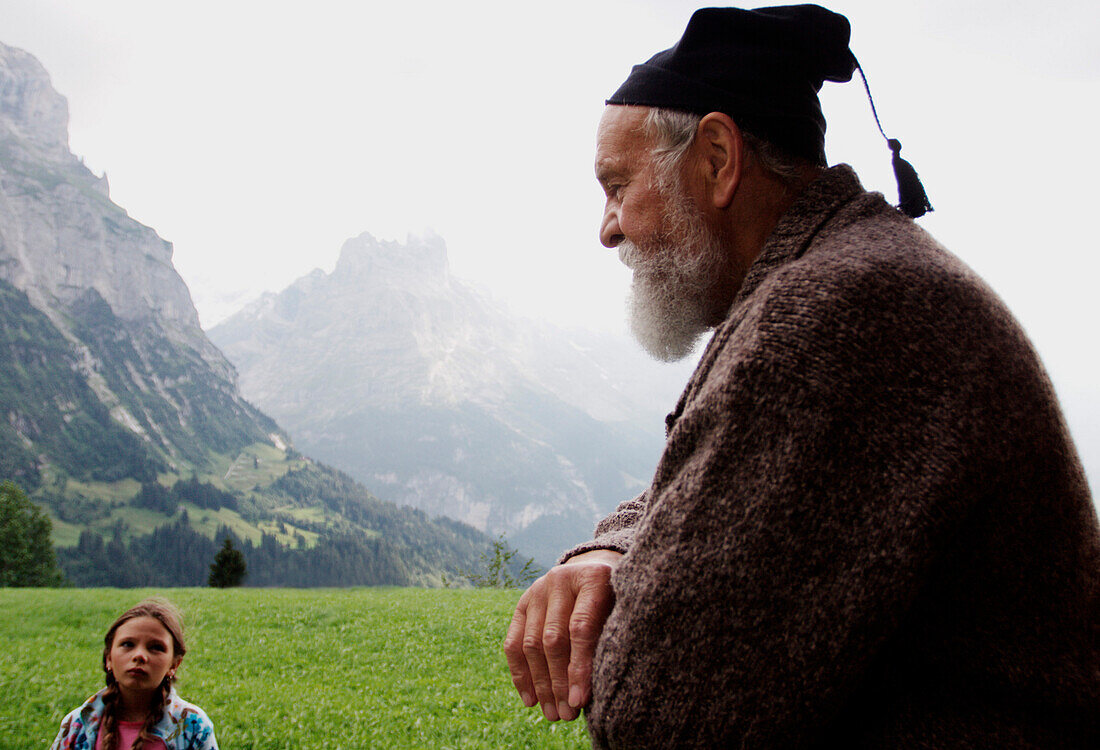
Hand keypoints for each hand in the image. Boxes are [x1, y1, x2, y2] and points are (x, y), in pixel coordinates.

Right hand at [503, 549, 621, 720]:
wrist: (593, 571)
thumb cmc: (615, 601)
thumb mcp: (621, 613)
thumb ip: (608, 641)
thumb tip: (586, 694)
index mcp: (593, 577)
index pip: (581, 627)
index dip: (580, 667)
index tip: (581, 700)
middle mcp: (561, 579)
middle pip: (554, 638)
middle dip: (560, 681)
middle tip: (568, 714)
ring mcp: (538, 590)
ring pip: (532, 644)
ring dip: (541, 684)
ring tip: (553, 713)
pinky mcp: (522, 603)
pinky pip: (513, 643)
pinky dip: (521, 674)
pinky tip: (531, 699)